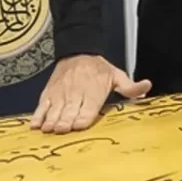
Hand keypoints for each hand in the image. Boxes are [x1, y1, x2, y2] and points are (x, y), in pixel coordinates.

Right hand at [30, 54, 151, 133]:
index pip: (87, 109)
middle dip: (65, 121)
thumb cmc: (98, 68)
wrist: (77, 50)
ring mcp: (60, 94)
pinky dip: (38, 115)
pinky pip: (42, 105)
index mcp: (93, 92)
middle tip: (61, 130)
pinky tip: (35, 125)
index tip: (78, 126)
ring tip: (48, 129)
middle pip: (69, 111)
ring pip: (54, 109)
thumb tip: (146, 87)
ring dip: (51, 120)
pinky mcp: (49, 93)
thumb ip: (130, 86)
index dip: (82, 119)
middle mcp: (75, 94)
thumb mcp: (117, 75)